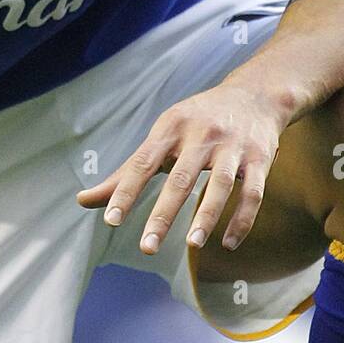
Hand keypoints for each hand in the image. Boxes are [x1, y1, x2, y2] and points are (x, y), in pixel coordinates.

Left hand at [76, 81, 286, 254]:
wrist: (255, 95)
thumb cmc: (197, 122)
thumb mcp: (162, 136)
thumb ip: (126, 173)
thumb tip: (83, 201)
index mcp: (171, 128)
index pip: (142, 163)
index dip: (126, 192)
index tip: (111, 221)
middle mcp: (201, 135)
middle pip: (181, 178)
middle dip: (163, 214)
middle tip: (147, 247)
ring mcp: (233, 147)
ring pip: (221, 184)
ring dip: (207, 216)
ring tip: (192, 245)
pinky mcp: (260, 158)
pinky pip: (253, 193)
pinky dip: (242, 219)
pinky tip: (228, 243)